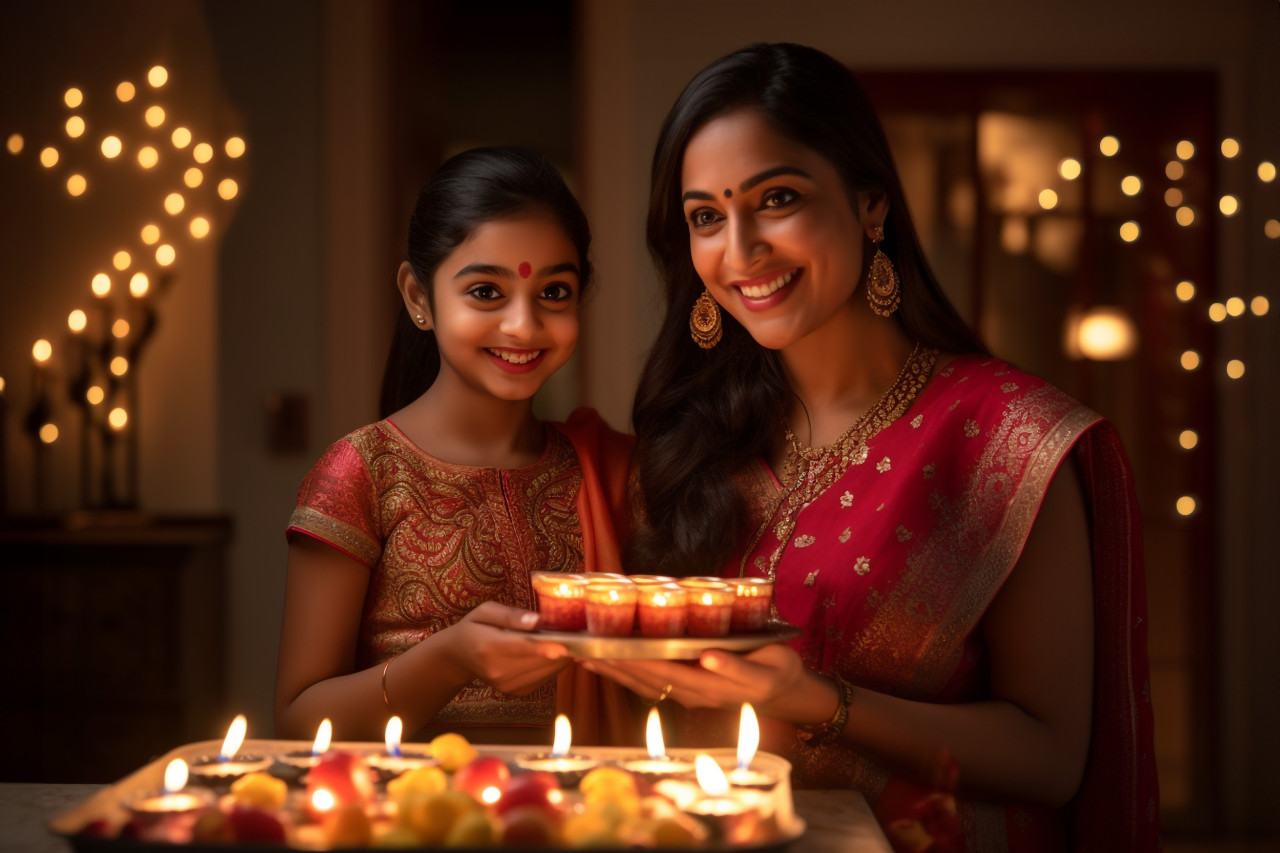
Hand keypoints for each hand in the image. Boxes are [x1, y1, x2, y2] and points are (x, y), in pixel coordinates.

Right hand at [442, 601, 570, 695]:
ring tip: (565, 640)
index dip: (546, 647)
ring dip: (559, 658)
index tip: (568, 645)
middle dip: (561, 648)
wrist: (459, 657)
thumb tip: (537, 620)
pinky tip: (551, 653)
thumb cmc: (474, 628)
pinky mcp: (514, 692)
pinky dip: (552, 666)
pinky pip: (543, 679)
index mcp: (488, 646)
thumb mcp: (485, 611)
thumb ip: (511, 615)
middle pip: (538, 661)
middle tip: (575, 634)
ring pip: (544, 672)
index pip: (521, 647)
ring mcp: (506, 685)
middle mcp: (497, 670)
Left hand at [583, 643, 815, 718]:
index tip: (612, 650)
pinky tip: (611, 666)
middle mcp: (694, 693)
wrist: (785, 691)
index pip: (665, 671)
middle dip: (615, 667)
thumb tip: (708, 657)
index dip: (636, 662)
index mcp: (710, 685)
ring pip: (645, 685)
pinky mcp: (688, 692)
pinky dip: (628, 676)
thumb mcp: (767, 666)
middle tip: (583, 652)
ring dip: (615, 673)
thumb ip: (738, 666)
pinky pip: (652, 686)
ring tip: (585, 658)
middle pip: (647, 680)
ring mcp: (689, 695)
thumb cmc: (777, 670)